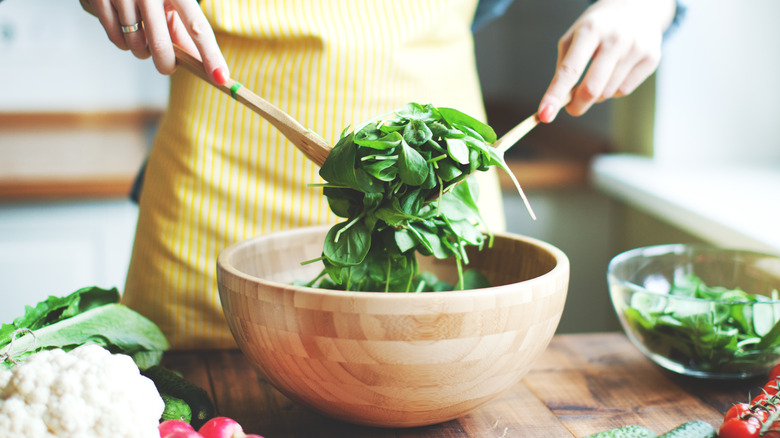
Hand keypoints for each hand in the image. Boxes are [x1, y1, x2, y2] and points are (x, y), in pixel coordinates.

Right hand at [80, 0, 229, 83]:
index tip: (220, 77)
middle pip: (161, 47)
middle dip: (167, 65)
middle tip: (169, 66)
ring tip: (143, 32)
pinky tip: (125, 25)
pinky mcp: (98, 0)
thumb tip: (198, 63)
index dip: (210, 55)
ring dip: (142, 50)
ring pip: (136, 46)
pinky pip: (116, 40)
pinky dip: (123, 42)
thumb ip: (182, 29)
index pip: (198, 27)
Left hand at [538, 0, 675, 122]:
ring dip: (596, 94)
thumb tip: (559, 102)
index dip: (555, 95)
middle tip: (571, 109)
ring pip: (608, 92)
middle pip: (592, 88)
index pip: (569, 70)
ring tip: (597, 75)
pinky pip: (624, 90)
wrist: (636, 6)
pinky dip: (614, 89)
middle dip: (577, 105)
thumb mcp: (574, 38)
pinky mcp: (651, 58)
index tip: (544, 115)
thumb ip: (564, 68)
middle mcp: (616, 38)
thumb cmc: (597, 27)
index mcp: (590, 30)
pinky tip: (615, 71)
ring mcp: (636, 47)